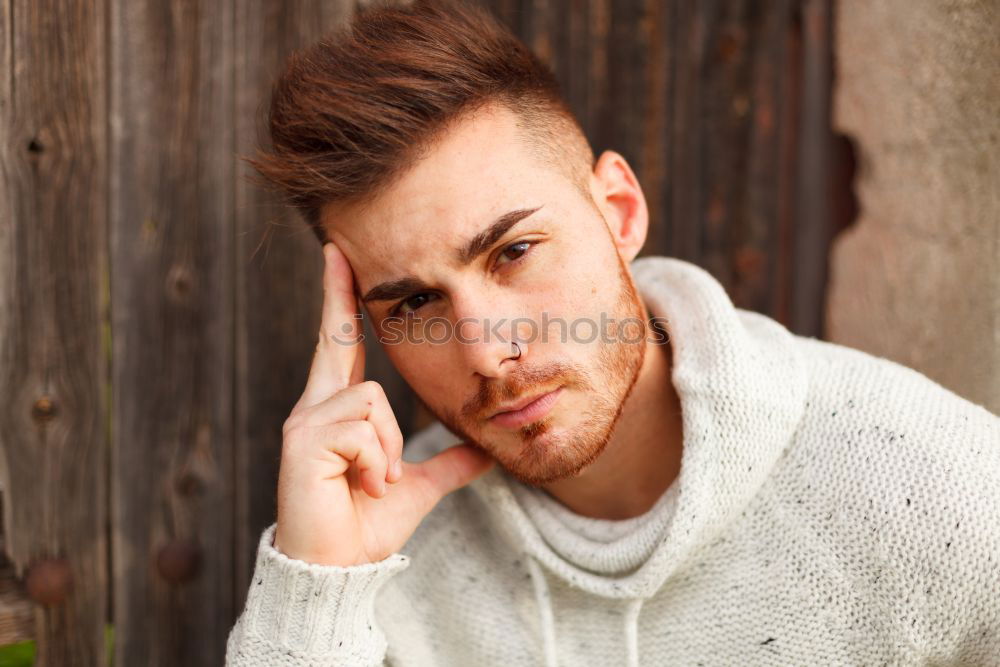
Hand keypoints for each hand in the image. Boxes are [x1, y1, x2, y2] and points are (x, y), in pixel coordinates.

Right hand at [273, 242, 494, 565]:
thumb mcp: (414, 487)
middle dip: (336, 292)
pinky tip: (366, 484)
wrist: (337, 570)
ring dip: (389, 449)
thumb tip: (483, 452)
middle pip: (334, 339)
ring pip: (372, 400)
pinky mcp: (302, 442)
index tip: (340, 260)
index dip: (340, 304)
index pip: (342, 347)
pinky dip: (378, 461)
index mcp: (338, 412)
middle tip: (335, 246)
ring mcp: (305, 423)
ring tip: (376, 481)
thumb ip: (446, 466)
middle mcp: (314, 408)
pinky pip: (363, 428)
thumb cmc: (365, 526)